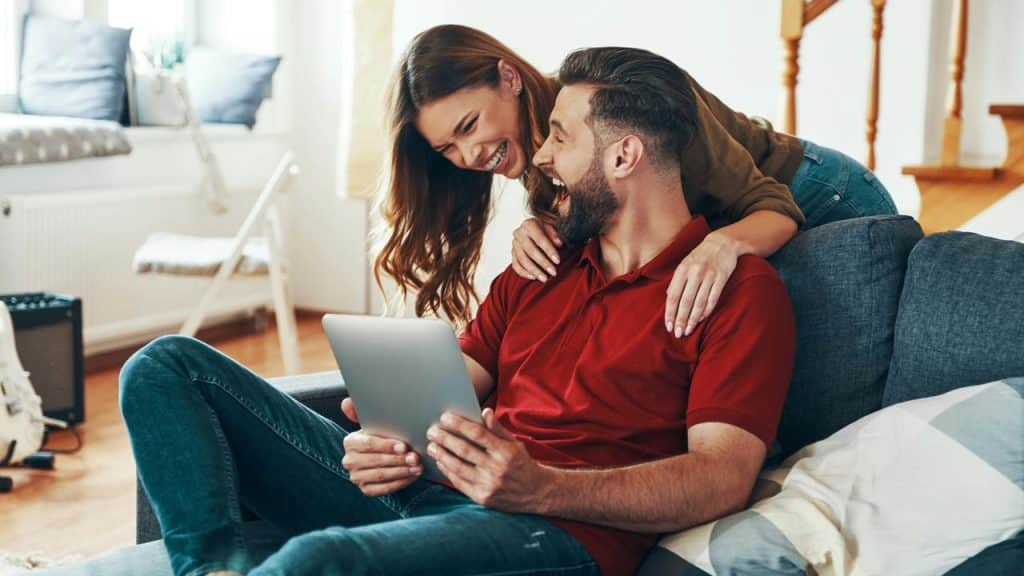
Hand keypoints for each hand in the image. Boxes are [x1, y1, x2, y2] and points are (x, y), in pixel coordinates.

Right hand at [340, 398, 421, 495]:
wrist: (382, 454)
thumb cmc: (381, 436)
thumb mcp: (374, 423)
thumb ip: (361, 411)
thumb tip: (347, 402)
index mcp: (350, 442)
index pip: (368, 444)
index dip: (387, 446)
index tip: (404, 446)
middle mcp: (349, 461)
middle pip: (376, 461)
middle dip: (398, 459)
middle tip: (415, 457)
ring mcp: (356, 477)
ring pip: (381, 475)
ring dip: (402, 471)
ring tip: (417, 466)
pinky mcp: (366, 489)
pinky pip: (384, 489)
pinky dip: (400, 482)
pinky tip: (412, 476)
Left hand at [427, 408, 550, 512]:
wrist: (536, 493)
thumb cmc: (521, 464)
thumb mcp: (515, 444)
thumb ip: (498, 429)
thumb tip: (485, 411)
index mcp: (506, 451)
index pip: (478, 434)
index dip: (459, 425)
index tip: (444, 417)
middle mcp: (497, 468)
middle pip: (464, 450)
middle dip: (445, 439)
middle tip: (431, 431)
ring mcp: (488, 485)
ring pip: (458, 467)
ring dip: (441, 455)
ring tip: (431, 446)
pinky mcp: (482, 498)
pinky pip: (459, 483)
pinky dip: (447, 471)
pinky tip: (440, 462)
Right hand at [511, 217, 562, 281]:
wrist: (532, 229)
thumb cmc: (544, 230)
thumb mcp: (551, 228)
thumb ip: (555, 235)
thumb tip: (559, 243)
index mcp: (529, 224)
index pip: (539, 239)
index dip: (549, 250)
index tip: (557, 261)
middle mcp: (519, 233)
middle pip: (530, 250)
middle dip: (543, 263)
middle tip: (553, 272)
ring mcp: (514, 244)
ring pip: (522, 260)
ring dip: (534, 270)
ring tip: (545, 278)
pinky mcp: (512, 253)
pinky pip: (516, 265)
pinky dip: (524, 273)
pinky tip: (534, 277)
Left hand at [665, 232, 740, 337]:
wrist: (722, 243)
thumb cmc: (700, 256)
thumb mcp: (684, 264)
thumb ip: (676, 281)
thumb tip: (668, 298)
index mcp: (682, 270)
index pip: (673, 295)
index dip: (670, 313)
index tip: (668, 326)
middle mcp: (695, 273)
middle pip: (685, 301)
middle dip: (680, 319)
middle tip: (678, 334)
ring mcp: (709, 275)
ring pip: (699, 302)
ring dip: (693, 319)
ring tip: (688, 330)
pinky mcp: (722, 278)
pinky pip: (713, 298)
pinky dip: (707, 311)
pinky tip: (701, 320)